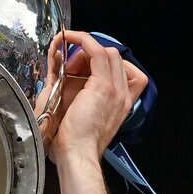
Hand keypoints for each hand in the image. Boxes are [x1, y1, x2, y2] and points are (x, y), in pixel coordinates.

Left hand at [48, 30, 147, 163]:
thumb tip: (68, 78)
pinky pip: (96, 51)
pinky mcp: (102, 85)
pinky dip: (83, 40)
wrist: (76, 156)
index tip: (84, 69)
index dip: (104, 65)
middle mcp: (123, 96)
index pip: (124, 73)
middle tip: (72, 68)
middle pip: (116, 60)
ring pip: (109, 53)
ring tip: (69, 62)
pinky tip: (70, 37)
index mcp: (120, 105)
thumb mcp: (81, 119)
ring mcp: (116, 89)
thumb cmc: (73, 145)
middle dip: (93, 57)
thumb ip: (82, 98)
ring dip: (87, 50)